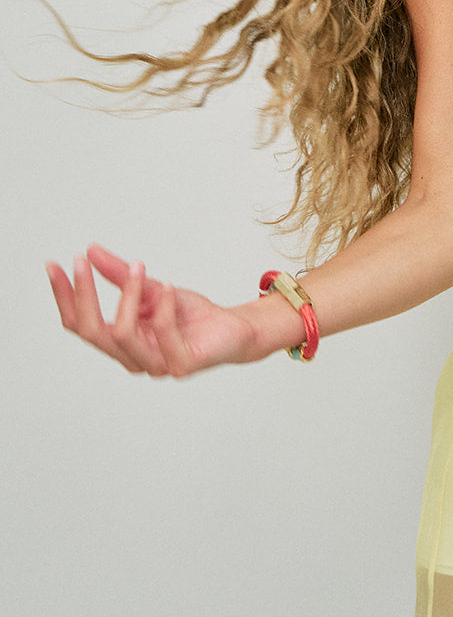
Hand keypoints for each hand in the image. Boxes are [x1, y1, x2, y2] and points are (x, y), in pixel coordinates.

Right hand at [45, 244, 264, 377]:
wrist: (233, 328)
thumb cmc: (189, 313)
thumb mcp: (150, 287)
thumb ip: (121, 275)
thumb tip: (91, 251)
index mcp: (120, 343)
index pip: (78, 324)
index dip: (64, 296)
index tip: (54, 264)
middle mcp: (132, 358)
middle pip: (91, 331)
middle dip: (83, 295)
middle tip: (82, 262)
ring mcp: (156, 365)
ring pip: (121, 333)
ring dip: (126, 295)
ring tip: (139, 267)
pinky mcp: (181, 365)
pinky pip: (162, 335)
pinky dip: (161, 307)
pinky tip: (167, 286)